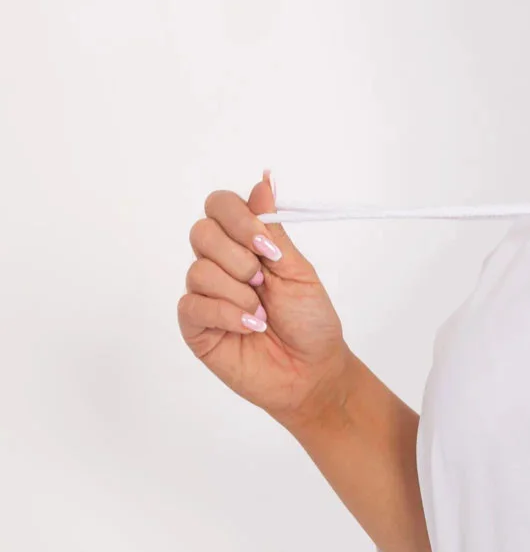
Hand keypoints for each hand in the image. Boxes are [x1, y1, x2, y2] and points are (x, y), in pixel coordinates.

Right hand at [178, 171, 353, 426]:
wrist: (313, 372)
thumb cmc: (310, 323)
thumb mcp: (298, 270)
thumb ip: (273, 227)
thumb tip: (264, 179)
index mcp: (244, 244)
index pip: (220, 206)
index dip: (240, 220)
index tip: (268, 248)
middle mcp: (219, 263)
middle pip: (202, 231)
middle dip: (239, 258)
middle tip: (264, 284)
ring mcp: (204, 293)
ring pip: (199, 269)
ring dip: (239, 293)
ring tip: (262, 314)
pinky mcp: (195, 324)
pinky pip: (194, 304)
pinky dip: (228, 314)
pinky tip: (251, 327)